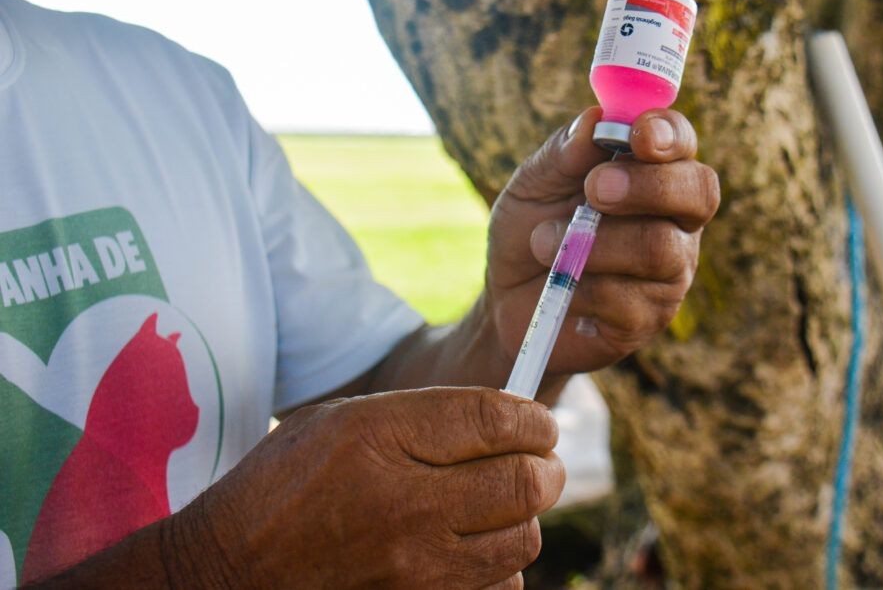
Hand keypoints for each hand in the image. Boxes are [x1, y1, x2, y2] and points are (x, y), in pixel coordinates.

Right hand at [167, 387, 563, 587]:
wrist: (230, 574)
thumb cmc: (282, 485)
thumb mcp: (339, 421)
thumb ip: (423, 416)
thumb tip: (505, 421)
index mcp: (381, 438)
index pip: (496, 420)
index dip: (533, 419)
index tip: (538, 424)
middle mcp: (406, 503)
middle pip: (525, 483)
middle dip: (545, 467)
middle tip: (539, 462)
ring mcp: (415, 567)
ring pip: (522, 540)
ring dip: (523, 518)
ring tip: (500, 506)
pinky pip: (499, 588)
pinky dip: (500, 568)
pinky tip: (473, 552)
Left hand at [486, 107, 718, 376]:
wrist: (506, 300)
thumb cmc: (530, 230)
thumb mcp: (534, 184)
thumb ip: (566, 153)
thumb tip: (597, 119)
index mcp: (652, 173)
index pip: (681, 143)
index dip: (670, 134)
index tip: (640, 134)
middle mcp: (674, 220)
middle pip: (699, 192)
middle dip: (647, 186)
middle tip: (594, 188)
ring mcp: (669, 271)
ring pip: (659, 248)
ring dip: (594, 243)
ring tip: (543, 242)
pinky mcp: (649, 318)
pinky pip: (629, 299)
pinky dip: (582, 286)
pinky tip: (560, 285)